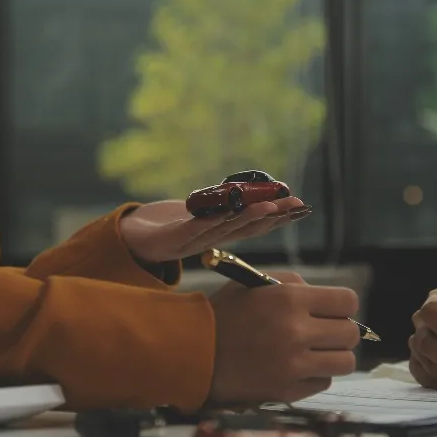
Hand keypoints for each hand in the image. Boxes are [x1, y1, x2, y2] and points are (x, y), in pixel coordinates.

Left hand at [119, 198, 309, 263]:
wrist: (133, 242)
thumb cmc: (171, 226)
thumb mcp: (203, 213)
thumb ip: (226, 207)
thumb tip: (254, 194)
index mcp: (222, 234)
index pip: (257, 226)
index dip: (280, 218)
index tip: (302, 207)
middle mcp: (213, 240)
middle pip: (248, 228)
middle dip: (273, 216)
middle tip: (295, 205)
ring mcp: (193, 241)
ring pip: (226, 229)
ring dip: (248, 218)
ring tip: (269, 206)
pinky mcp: (172, 238)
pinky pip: (194, 228)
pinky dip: (211, 221)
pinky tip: (224, 212)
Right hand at [207, 272, 360, 404]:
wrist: (194, 352)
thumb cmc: (226, 313)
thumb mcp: (257, 284)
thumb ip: (295, 285)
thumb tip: (329, 303)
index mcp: (291, 300)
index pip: (348, 302)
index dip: (342, 306)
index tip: (331, 310)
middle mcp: (297, 332)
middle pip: (350, 334)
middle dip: (339, 331)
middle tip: (322, 332)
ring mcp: (294, 365)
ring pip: (345, 362)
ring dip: (333, 356)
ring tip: (314, 352)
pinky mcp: (288, 391)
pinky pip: (324, 383)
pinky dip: (315, 375)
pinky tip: (296, 368)